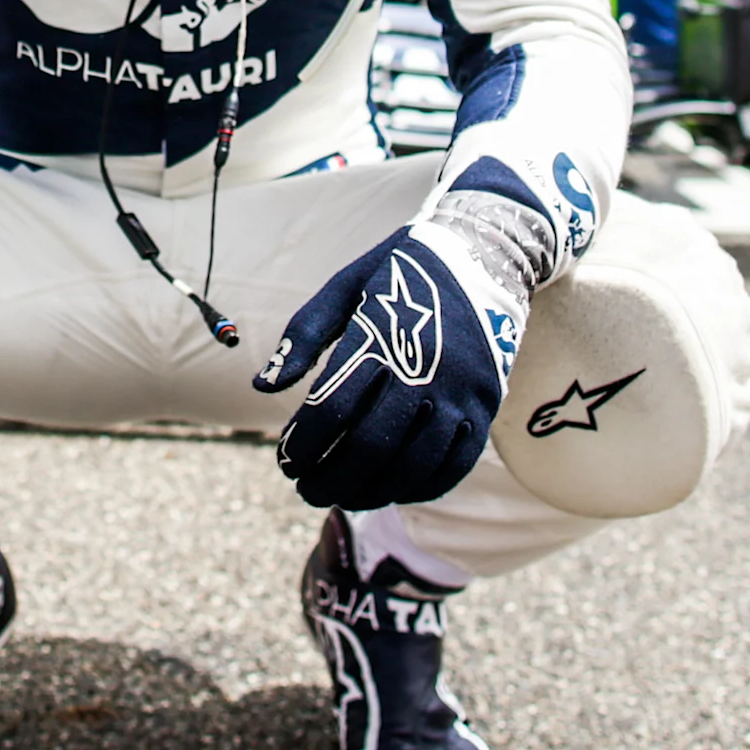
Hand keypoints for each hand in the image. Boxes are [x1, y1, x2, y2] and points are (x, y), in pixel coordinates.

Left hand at [254, 225, 520, 510]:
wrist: (485, 252)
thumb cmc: (400, 271)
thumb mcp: (345, 287)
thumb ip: (302, 336)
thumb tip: (262, 386)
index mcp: (380, 333)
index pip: (331, 408)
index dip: (302, 444)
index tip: (285, 461)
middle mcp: (424, 365)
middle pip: (369, 445)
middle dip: (330, 478)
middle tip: (306, 490)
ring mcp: (460, 390)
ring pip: (412, 464)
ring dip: (371, 492)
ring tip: (343, 496)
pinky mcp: (487, 404)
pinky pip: (454, 464)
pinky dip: (419, 488)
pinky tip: (391, 492)